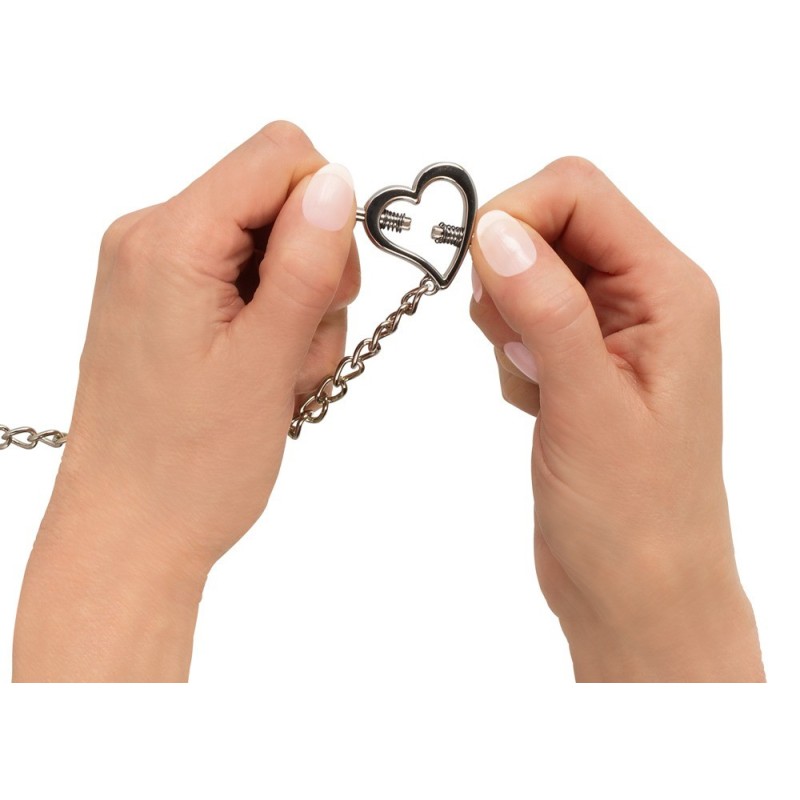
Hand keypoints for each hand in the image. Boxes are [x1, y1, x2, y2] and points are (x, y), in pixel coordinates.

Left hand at [14, 121, 358, 680]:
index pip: (278, 155)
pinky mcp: (173, 302)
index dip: (327, 210)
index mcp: (168, 240)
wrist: (131, 532)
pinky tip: (265, 376)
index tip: (326, 287)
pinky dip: (276, 322)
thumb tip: (338, 179)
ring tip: (278, 376)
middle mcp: (153, 239)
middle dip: (315, 271)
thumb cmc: (187, 465)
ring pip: (275, 245)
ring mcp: (160, 271)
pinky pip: (249, 280)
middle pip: (280, 200)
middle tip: (298, 347)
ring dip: (300, 309)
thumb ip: (305, 263)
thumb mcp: (266, 360)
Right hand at [470, 157, 763, 681]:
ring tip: (536, 385)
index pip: (579, 192)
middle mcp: (641, 299)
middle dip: (507, 275)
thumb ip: (547, 308)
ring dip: (505, 321)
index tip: (482, 275)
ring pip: (525, 273)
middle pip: (549, 225)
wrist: (637, 591)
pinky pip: (519, 321)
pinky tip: (537, 404)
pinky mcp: (576, 363)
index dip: (516, 215)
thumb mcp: (588, 405)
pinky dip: (508, 355)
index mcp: (667, 290)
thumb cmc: (636, 515)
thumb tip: (497, 229)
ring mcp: (606, 332)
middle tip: (514, 345)